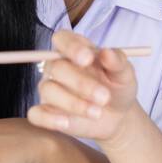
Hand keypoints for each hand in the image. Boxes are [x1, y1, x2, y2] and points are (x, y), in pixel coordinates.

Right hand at [27, 30, 144, 145]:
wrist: (117, 117)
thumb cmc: (117, 88)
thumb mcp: (124, 74)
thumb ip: (117, 61)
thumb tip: (107, 52)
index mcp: (75, 50)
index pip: (62, 39)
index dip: (71, 47)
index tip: (88, 59)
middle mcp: (57, 67)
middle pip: (56, 67)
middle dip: (80, 83)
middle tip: (104, 97)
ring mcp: (50, 89)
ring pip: (49, 90)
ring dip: (73, 103)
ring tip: (97, 113)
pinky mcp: (46, 112)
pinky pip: (36, 114)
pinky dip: (49, 119)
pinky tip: (67, 123)